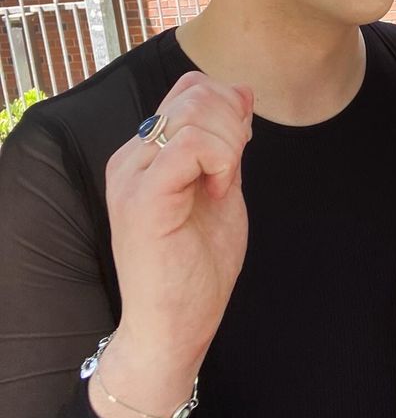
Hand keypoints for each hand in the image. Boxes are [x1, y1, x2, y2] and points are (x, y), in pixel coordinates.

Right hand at [105, 71, 252, 368]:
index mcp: (146, 153)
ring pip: (192, 113)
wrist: (173, 328)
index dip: (228, 105)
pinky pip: (187, 146)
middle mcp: (131, 158)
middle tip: (235, 170)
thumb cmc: (196, 267)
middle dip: (234, 123)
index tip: (240, 148)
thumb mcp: (222, 188)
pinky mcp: (143, 200)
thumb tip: (242, 91)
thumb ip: (228, 142)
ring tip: (225, 185)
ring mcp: (132, 177)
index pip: (189, 89)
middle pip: (194, 94)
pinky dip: (220, 161)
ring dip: (229, 144)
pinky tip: (221, 192)